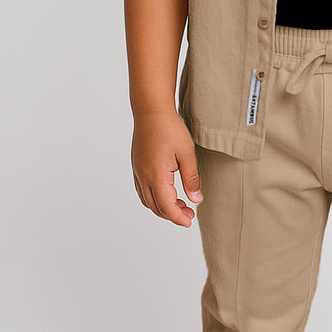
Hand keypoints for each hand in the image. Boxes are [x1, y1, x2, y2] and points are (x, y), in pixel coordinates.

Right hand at [131, 112, 202, 226]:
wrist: (151, 110)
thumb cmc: (170, 128)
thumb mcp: (187, 154)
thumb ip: (191, 179)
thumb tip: (196, 199)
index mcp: (157, 175)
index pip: (166, 206)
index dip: (178, 217)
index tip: (189, 222)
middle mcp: (143, 176)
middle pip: (155, 207)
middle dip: (172, 215)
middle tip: (189, 214)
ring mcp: (137, 171)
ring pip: (147, 200)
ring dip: (162, 207)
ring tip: (180, 205)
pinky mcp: (136, 166)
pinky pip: (142, 190)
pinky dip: (153, 198)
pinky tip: (166, 193)